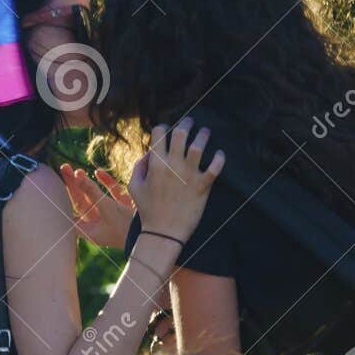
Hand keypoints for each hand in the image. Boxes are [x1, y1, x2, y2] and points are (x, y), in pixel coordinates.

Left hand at [59, 163, 135, 248]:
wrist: (158, 234)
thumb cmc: (128, 227)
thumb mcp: (107, 207)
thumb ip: (92, 191)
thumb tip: (76, 174)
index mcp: (90, 231)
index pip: (69, 214)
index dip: (60, 201)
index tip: (53, 185)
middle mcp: (98, 225)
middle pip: (80, 202)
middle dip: (72, 186)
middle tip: (63, 168)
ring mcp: (110, 217)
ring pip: (94, 197)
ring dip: (86, 183)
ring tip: (76, 169)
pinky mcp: (123, 209)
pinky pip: (110, 194)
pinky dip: (105, 184)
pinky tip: (98, 172)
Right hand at [127, 118, 224, 246]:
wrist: (163, 233)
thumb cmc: (147, 210)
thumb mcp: (134, 187)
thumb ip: (138, 166)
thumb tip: (149, 153)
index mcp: (155, 163)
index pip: (160, 132)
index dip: (164, 128)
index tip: (168, 131)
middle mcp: (172, 165)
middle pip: (181, 133)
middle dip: (187, 123)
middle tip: (191, 122)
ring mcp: (188, 175)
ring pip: (199, 145)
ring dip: (203, 135)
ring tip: (205, 132)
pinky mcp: (202, 186)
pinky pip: (215, 166)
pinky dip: (219, 158)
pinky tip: (219, 154)